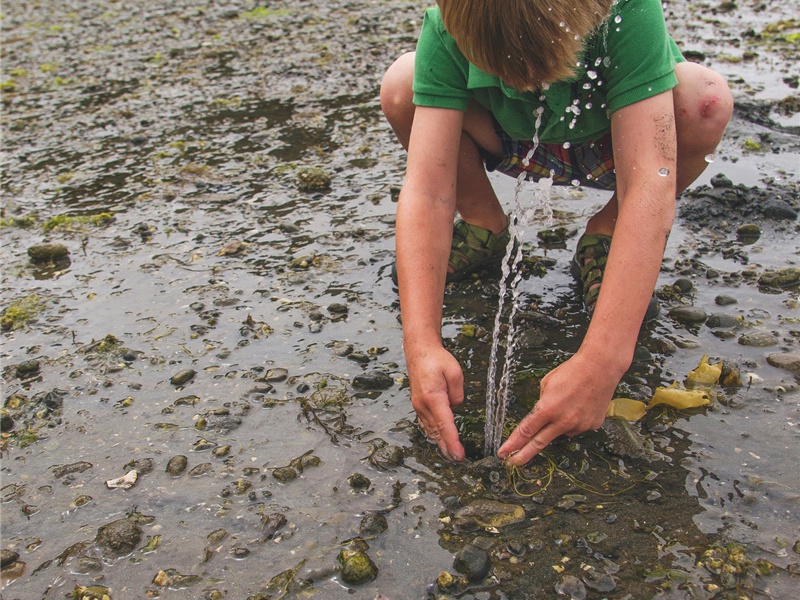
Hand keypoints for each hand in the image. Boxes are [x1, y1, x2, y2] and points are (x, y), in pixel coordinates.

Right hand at [406, 344, 465, 461]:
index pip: (445, 424)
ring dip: (441, 443)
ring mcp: (418, 406)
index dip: (453, 442)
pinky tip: (440, 440)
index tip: (459, 454)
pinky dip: (434, 434)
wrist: (419, 351)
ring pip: (431, 430)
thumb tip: (455, 407)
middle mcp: (423, 405)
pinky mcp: (418, 405)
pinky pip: (427, 424)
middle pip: (437, 432)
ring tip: (452, 455)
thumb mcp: (455, 372)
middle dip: (448, 448)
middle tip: (459, 460)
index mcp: (433, 397)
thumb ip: (457, 393)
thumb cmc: (437, 359)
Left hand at [498, 351, 620, 465]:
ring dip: (558, 424)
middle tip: (512, 463)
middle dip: (523, 455)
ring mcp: (579, 425)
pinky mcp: (592, 426)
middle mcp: (563, 420)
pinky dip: (574, 419)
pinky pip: (577, 427)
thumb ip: (542, 403)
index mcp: (548, 408)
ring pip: (561, 432)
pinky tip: (579, 406)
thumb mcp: (547, 383)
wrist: (600, 368)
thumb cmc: (572, 371)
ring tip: (567, 403)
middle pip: (538, 444)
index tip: (503, 452)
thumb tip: (540, 415)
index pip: (526, 430)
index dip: (513, 443)